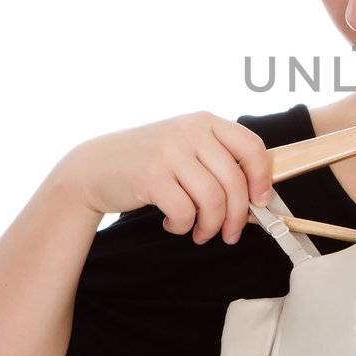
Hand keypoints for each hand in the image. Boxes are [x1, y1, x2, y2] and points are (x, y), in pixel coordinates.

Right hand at [50, 111, 273, 244]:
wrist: (94, 166)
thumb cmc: (148, 162)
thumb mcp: (185, 146)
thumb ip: (217, 159)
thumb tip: (256, 195)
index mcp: (205, 122)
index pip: (251, 147)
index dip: (261, 178)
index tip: (260, 201)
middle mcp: (190, 132)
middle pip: (234, 182)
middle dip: (236, 216)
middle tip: (230, 234)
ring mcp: (170, 153)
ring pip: (213, 200)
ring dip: (210, 226)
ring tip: (200, 233)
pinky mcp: (152, 177)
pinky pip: (185, 212)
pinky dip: (183, 226)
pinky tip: (174, 224)